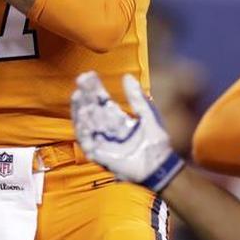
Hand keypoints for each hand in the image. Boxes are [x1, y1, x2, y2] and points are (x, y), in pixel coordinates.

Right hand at [71, 72, 184, 191]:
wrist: (160, 164)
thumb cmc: (156, 141)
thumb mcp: (147, 113)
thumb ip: (136, 97)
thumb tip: (126, 76)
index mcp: (118, 120)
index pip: (102, 101)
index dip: (95, 89)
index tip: (88, 75)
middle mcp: (108, 130)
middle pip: (92, 110)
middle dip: (85, 96)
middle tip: (80, 81)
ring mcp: (103, 142)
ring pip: (86, 124)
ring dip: (80, 110)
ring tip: (78, 95)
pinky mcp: (100, 155)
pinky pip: (87, 142)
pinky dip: (83, 130)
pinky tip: (83, 117)